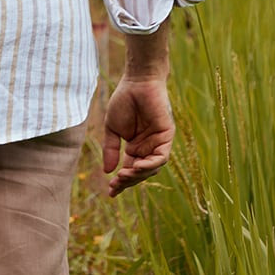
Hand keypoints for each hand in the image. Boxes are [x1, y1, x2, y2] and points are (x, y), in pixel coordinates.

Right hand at [101, 75, 174, 196]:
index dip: (121, 182)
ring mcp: (158, 143)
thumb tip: (107, 171)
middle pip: (140, 173)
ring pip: (151, 169)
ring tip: (123, 175)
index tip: (110, 192)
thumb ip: (111, 149)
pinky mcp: (167, 136)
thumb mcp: (113, 129)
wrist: (136, 81)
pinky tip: (137, 166)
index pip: (130, 170)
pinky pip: (161, 157)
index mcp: (136, 147)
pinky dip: (150, 165)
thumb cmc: (124, 101)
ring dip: (138, 175)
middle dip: (128, 181)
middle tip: (115, 185)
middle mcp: (148, 148)